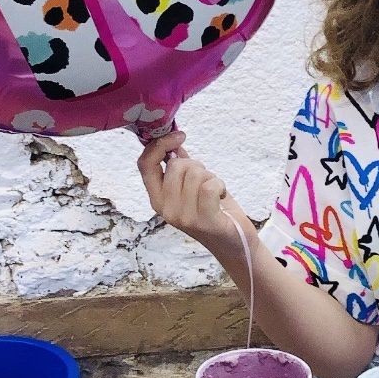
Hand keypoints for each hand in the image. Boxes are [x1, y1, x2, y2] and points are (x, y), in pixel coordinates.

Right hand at [138, 132, 254, 256]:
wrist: (233, 242)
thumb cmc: (213, 210)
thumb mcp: (191, 186)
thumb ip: (179, 166)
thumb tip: (173, 140)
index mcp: (157, 199)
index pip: (144, 164)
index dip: (159, 145)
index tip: (179, 136)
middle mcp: (165, 209)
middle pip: (175, 165)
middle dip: (195, 165)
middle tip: (205, 181)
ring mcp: (182, 216)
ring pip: (193, 173)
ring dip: (209, 177)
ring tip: (214, 192)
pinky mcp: (203, 221)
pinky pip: (209, 186)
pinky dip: (220, 185)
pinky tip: (221, 197)